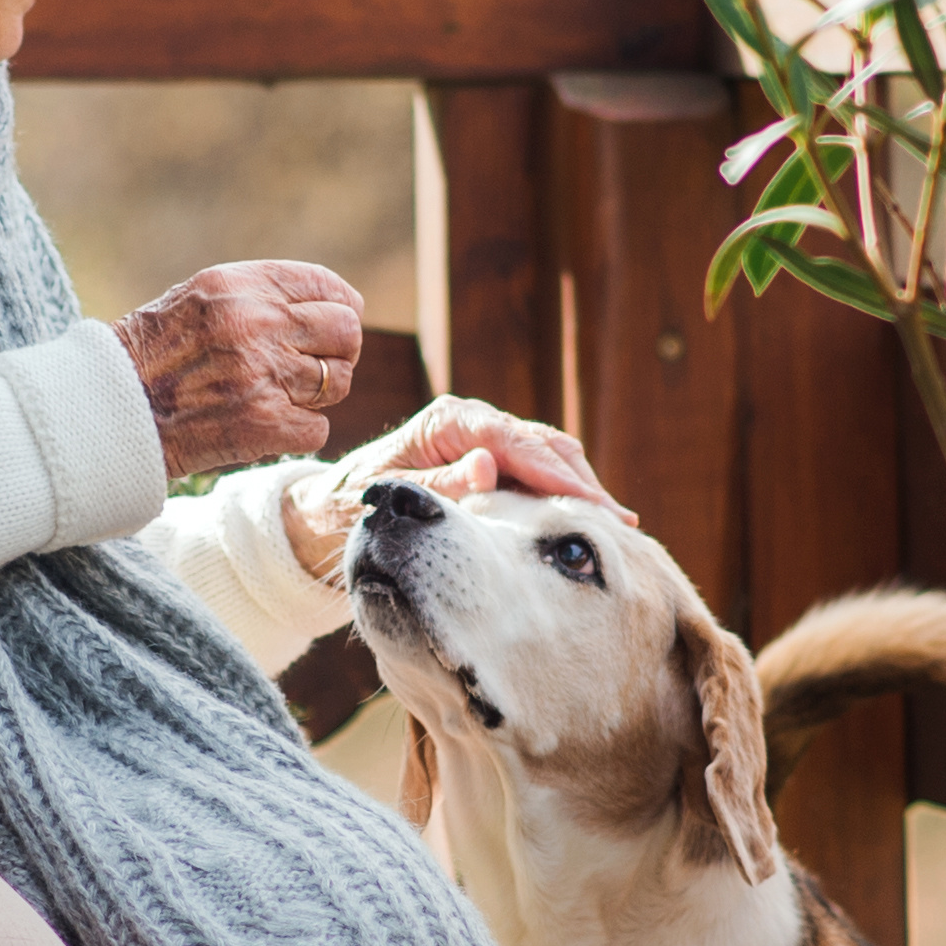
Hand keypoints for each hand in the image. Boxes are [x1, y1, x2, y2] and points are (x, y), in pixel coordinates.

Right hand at [119, 260, 362, 477]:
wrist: (110, 410)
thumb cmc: (154, 355)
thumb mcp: (200, 299)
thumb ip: (260, 295)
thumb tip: (339, 305)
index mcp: (240, 285)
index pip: (328, 287)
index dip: (339, 309)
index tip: (327, 328)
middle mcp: (256, 323)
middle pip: (346, 332)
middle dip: (336, 352)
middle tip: (308, 368)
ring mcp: (263, 374)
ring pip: (338, 382)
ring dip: (315, 395)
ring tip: (277, 397)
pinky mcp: (264, 424)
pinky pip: (318, 428)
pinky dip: (297, 433)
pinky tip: (263, 426)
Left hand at [281, 400, 617, 582]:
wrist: (327, 507)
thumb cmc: (350, 503)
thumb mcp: (386, 497)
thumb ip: (438, 485)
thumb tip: (490, 467)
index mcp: (449, 421)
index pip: (515, 443)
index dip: (557, 474)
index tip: (591, 502)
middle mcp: (473, 422)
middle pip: (543, 445)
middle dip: (581, 482)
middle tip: (619, 521)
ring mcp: (484, 439)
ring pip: (548, 454)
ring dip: (579, 487)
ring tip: (616, 524)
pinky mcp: (489, 460)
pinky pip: (536, 472)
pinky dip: (563, 493)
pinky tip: (586, 521)